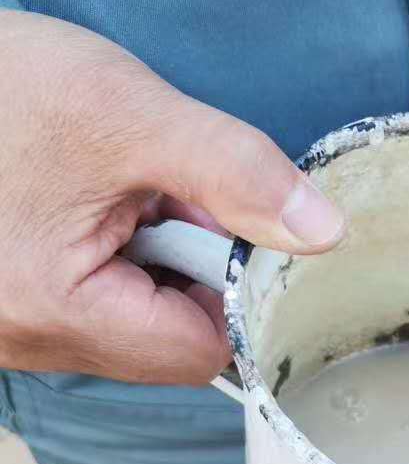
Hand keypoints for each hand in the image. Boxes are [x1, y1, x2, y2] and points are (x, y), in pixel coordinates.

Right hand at [0, 11, 344, 384]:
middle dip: (186, 267)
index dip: (232, 289)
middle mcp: (24, 340)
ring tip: (110, 189)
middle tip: (156, 190)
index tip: (218, 220)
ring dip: (147, 259)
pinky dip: (108, 257)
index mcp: (53, 310)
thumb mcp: (126, 112)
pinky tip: (81, 202)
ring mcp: (8, 329)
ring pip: (129, 323)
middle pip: (165, 343)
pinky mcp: (4, 307)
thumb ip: (233, 172)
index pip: (199, 351)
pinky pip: (88, 304)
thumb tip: (322, 232)